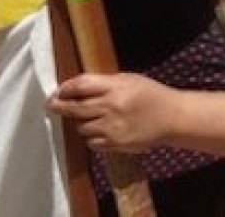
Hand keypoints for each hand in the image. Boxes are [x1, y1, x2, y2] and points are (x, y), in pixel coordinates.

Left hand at [47, 72, 171, 152]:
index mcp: (117, 88)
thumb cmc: (152, 95)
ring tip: (93, 118)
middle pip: (75, 108)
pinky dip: (93, 137)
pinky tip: (103, 130)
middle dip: (60, 106)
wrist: (173, 117)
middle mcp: (111, 107)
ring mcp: (112, 128)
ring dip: (82, 122)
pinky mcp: (115, 144)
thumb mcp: (131, 80)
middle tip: (51, 105)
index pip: (81, 86)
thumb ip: (105, 83)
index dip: (65, 88)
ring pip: (81, 127)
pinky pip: (91, 142)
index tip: (58, 91)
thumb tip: (76, 88)